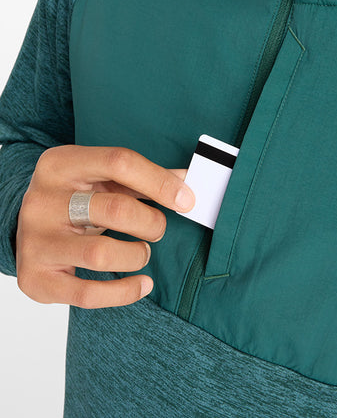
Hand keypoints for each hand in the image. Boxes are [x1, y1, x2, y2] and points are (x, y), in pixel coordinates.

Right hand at [15, 145, 194, 308]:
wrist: (30, 226)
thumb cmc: (76, 199)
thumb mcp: (102, 179)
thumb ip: (142, 178)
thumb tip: (187, 182)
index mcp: (61, 164)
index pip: (120, 163)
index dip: (160, 182)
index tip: (187, 200)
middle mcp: (42, 200)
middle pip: (116, 210)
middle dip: (151, 223)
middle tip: (157, 228)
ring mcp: (35, 240)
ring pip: (101, 254)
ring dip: (136, 256)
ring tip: (142, 252)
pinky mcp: (35, 278)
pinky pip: (87, 293)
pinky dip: (124, 292)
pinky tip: (142, 284)